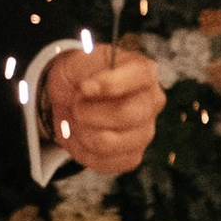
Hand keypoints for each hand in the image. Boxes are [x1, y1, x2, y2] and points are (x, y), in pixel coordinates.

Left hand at [48, 42, 162, 176]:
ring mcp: (145, 132)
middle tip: (75, 103)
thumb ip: (86, 66)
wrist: (69, 97)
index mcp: (144, 73)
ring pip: (107, 142)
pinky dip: (81, 149)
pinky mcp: (131, 156)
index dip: (110, 84)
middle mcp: (152, 103)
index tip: (84, 86)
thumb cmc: (79, 75)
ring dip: (80, 131)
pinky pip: (103, 161)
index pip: (142, 76)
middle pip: (126, 114)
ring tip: (78, 119)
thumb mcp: (78, 59)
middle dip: (86, 111)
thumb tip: (89, 88)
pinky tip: (83, 134)